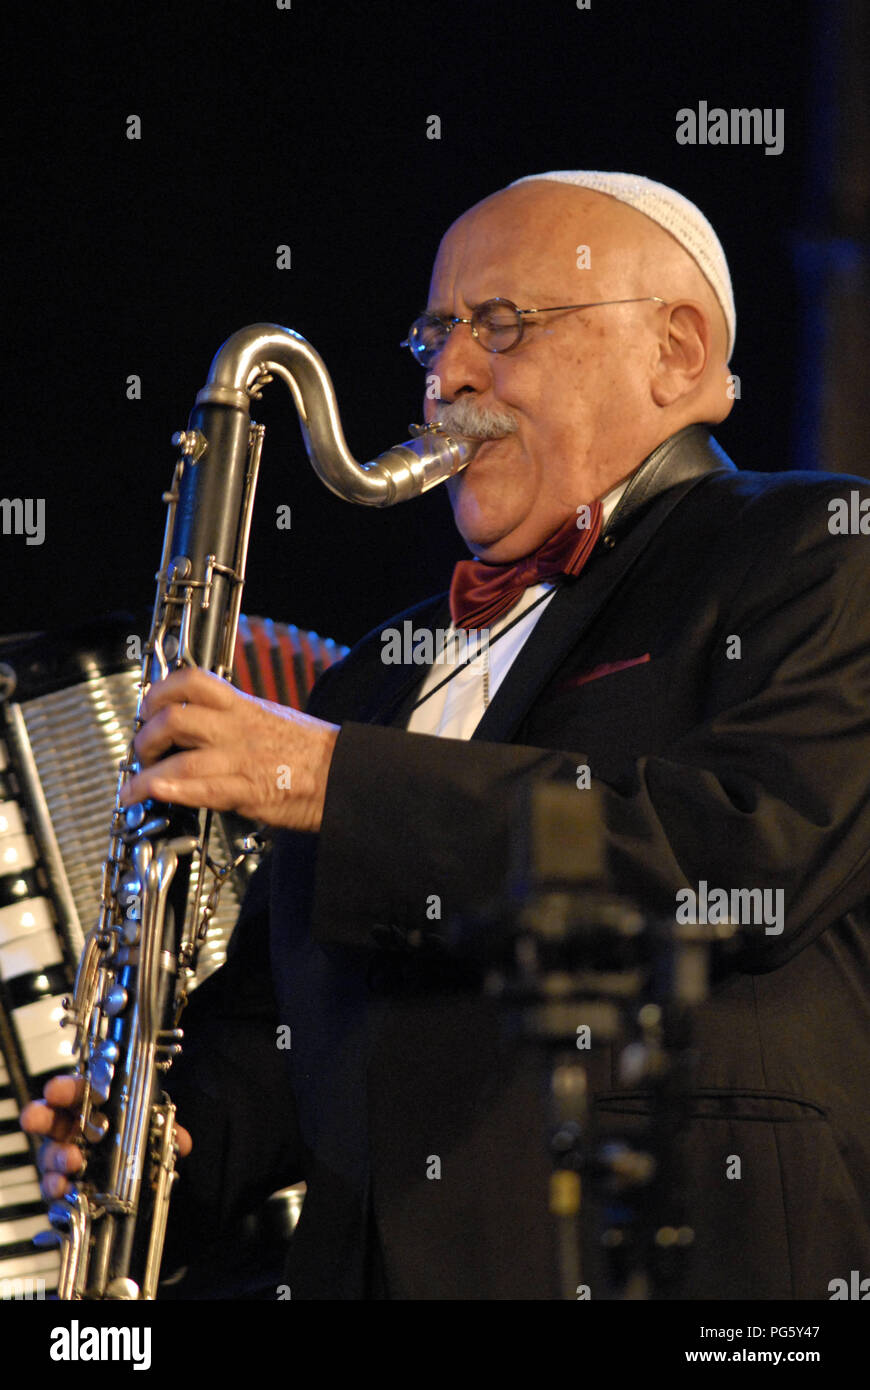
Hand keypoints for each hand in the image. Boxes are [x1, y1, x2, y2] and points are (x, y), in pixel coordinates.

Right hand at [20, 1076, 192, 1201]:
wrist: (137, 1180)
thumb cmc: (140, 1141)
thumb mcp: (159, 1130)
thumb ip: (168, 1131)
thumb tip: (182, 1141)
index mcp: (95, 1106)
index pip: (77, 1090)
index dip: (65, 1089)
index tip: (55, 1091)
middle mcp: (75, 1129)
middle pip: (51, 1118)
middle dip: (41, 1116)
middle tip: (35, 1118)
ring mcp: (68, 1156)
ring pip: (51, 1153)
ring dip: (56, 1157)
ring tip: (71, 1161)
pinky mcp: (66, 1184)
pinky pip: (54, 1185)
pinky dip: (55, 1188)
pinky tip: (62, 1189)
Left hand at [118, 667, 339, 831]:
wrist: (346, 774)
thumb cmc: (313, 751)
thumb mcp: (271, 717)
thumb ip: (236, 718)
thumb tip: (202, 722)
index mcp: (243, 707)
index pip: (192, 682)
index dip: (159, 691)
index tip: (148, 706)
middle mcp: (237, 729)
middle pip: (175, 719)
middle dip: (145, 737)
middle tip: (141, 752)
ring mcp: (241, 761)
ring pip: (180, 761)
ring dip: (148, 775)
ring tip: (136, 787)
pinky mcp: (248, 792)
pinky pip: (202, 791)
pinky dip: (173, 792)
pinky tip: (155, 795)